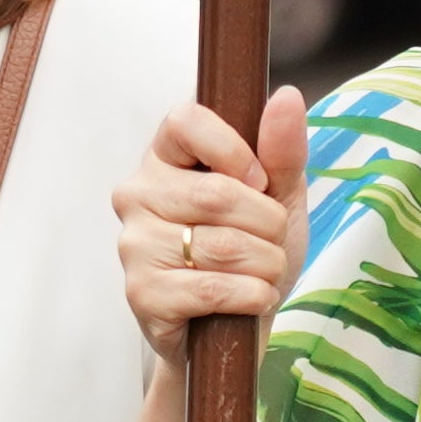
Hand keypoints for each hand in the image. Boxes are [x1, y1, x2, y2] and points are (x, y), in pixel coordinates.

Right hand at [109, 85, 311, 362]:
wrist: (238, 326)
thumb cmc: (253, 250)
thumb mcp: (279, 195)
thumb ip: (282, 149)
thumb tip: (286, 95)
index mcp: (164, 157)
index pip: (185, 121)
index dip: (234, 149)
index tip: (258, 180)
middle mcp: (136, 194)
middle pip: (218, 194)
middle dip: (268, 225)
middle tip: (270, 241)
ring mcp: (133, 246)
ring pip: (222, 246)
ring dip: (266, 265)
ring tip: (261, 274)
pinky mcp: (141, 294)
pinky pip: (212, 288)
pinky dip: (251, 296)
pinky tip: (251, 299)